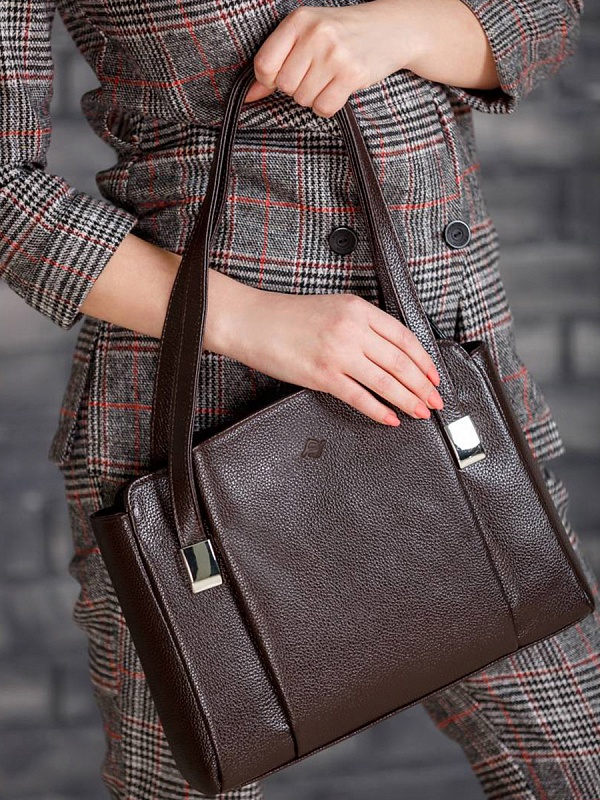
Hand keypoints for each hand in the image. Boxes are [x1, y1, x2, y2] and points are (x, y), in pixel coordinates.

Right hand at [229, 288, 443, 426]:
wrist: (252, 321)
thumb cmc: (289, 316)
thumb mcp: (333, 307)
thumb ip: (362, 324)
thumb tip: (391, 351)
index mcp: (358, 309)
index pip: (403, 337)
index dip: (424, 360)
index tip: (434, 376)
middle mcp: (352, 329)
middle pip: (400, 362)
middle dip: (423, 385)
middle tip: (436, 400)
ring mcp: (338, 353)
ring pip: (385, 381)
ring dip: (408, 399)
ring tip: (421, 411)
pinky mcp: (322, 375)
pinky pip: (359, 397)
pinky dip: (379, 410)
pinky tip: (391, 419)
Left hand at [242, 3, 421, 117]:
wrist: (389, 28)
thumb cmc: (341, 34)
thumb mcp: (306, 36)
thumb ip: (277, 62)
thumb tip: (250, 94)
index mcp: (298, 20)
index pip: (264, 65)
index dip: (269, 79)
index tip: (283, 76)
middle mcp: (315, 34)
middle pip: (284, 86)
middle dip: (296, 88)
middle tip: (313, 75)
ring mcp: (334, 54)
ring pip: (303, 99)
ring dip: (313, 97)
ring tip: (328, 79)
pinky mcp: (352, 74)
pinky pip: (323, 108)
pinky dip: (327, 107)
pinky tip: (337, 90)